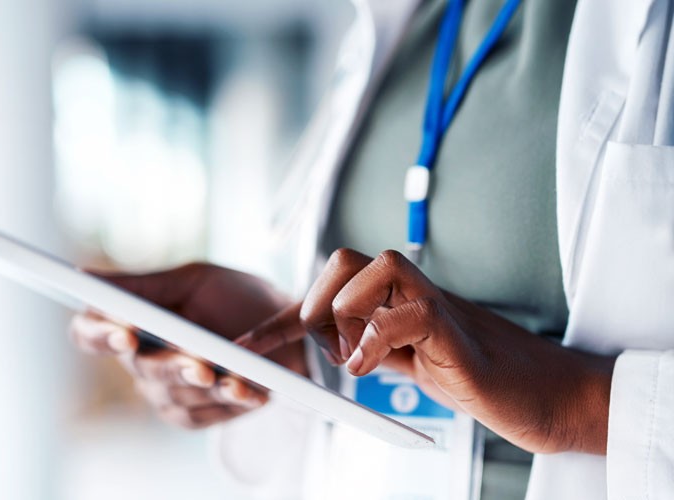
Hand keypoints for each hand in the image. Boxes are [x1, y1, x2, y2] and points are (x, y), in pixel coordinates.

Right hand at [70, 263, 306, 428]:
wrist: (286, 330)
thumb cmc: (235, 298)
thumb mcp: (193, 281)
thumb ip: (143, 285)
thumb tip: (85, 276)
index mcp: (132, 321)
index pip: (91, 332)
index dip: (99, 334)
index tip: (125, 331)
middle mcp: (139, 360)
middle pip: (140, 367)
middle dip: (173, 365)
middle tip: (201, 364)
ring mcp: (163, 391)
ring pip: (173, 394)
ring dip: (209, 387)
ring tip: (240, 379)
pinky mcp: (190, 415)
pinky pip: (200, 415)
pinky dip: (228, 403)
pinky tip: (252, 393)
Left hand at [238, 249, 615, 453]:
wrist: (540, 392)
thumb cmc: (472, 375)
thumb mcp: (404, 360)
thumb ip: (369, 344)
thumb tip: (328, 343)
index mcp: (393, 297)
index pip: (328, 289)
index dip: (280, 320)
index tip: (246, 346)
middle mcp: (409, 290)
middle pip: (343, 258)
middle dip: (316, 302)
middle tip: (325, 346)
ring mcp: (433, 302)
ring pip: (369, 267)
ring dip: (345, 315)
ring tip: (357, 359)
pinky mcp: (453, 327)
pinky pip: (404, 313)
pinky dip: (375, 340)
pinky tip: (369, 368)